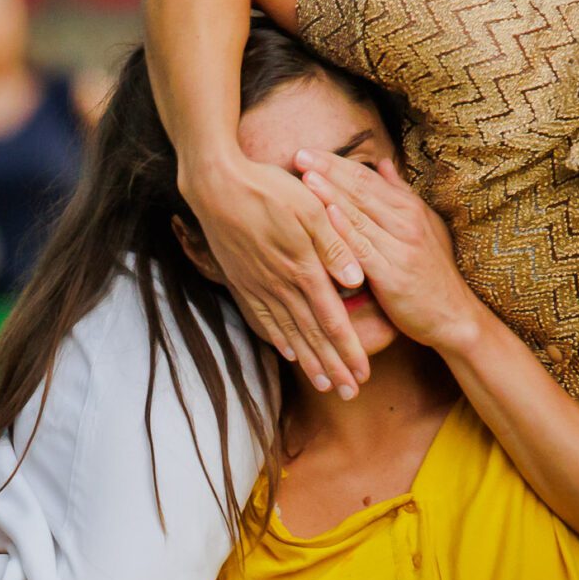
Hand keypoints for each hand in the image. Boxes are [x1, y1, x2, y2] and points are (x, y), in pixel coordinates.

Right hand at [179, 147, 368, 392]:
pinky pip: (263, 319)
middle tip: (349, 394)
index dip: (348, 351)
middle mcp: (282, 286)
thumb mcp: (312, 209)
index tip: (362, 375)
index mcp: (304, 269)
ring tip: (324, 384)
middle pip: (313, 336)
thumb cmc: (269, 189)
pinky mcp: (243, 281)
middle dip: (333, 367)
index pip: (333, 320)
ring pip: (289, 333)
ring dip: (309, 362)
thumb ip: (335, 246)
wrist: (216, 185)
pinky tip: (288, 353)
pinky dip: (278, 339)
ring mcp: (260, 286)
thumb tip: (356, 281)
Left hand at [295, 150, 485, 352]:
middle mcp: (407, 221)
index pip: (367, 178)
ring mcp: (401, 246)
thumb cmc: (433, 272)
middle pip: (361, 189)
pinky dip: (344, 230)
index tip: (310, 152)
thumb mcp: (424, 225)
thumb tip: (382, 163)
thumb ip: (400, 194)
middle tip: (299, 154)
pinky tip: (325, 215)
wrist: (454, 316)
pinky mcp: (393, 274)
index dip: (337, 163)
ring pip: (359, 214)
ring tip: (305, 176)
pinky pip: (363, 248)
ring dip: (331, 194)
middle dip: (328, 170)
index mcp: (410, 208)